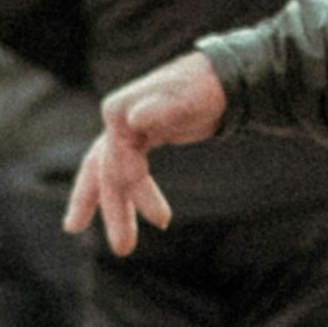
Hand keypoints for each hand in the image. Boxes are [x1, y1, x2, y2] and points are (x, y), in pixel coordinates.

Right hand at [63, 54, 226, 254]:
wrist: (223, 76)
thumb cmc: (207, 86)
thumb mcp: (190, 97)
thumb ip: (163, 108)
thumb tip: (135, 121)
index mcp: (120, 110)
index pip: (116, 158)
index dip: (134, 190)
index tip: (162, 219)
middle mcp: (117, 119)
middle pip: (105, 171)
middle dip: (114, 211)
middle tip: (123, 250)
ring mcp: (126, 130)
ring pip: (110, 175)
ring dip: (113, 209)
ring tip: (120, 248)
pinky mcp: (140, 139)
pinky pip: (125, 172)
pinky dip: (125, 195)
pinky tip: (129, 216)